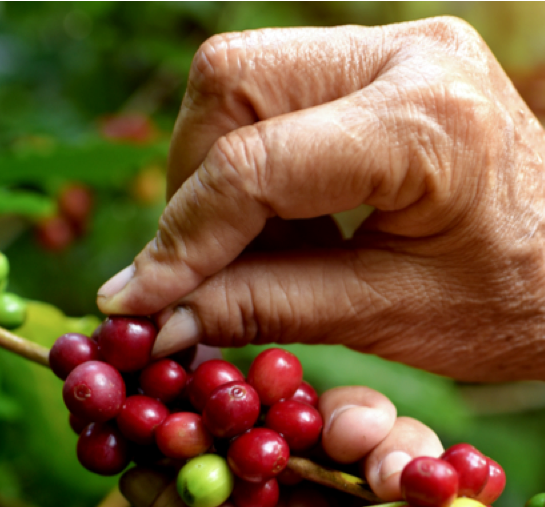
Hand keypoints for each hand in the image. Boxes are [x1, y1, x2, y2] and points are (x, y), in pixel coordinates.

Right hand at [98, 18, 544, 382]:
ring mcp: (391, 48)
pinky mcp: (375, 64)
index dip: (179, 241)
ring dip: (214, 177)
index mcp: (425, 120)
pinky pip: (268, 95)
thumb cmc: (509, 303)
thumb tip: (153, 322)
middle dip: (190, 190)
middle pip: (227, 84)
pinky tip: (280, 227)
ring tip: (252, 255)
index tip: (134, 305)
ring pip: (235, 79)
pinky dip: (246, 169)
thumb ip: (260, 309)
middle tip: (199, 272)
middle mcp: (405, 54)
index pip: (254, 166)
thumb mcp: (382, 317)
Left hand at [121, 388, 516, 506]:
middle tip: (352, 425)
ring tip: (403, 467)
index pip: (224, 492)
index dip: (229, 434)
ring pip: (362, 479)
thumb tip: (135, 471)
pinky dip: (435, 486)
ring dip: (385, 457)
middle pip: (298, 476)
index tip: (233, 383)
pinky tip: (444, 483)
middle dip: (322, 438)